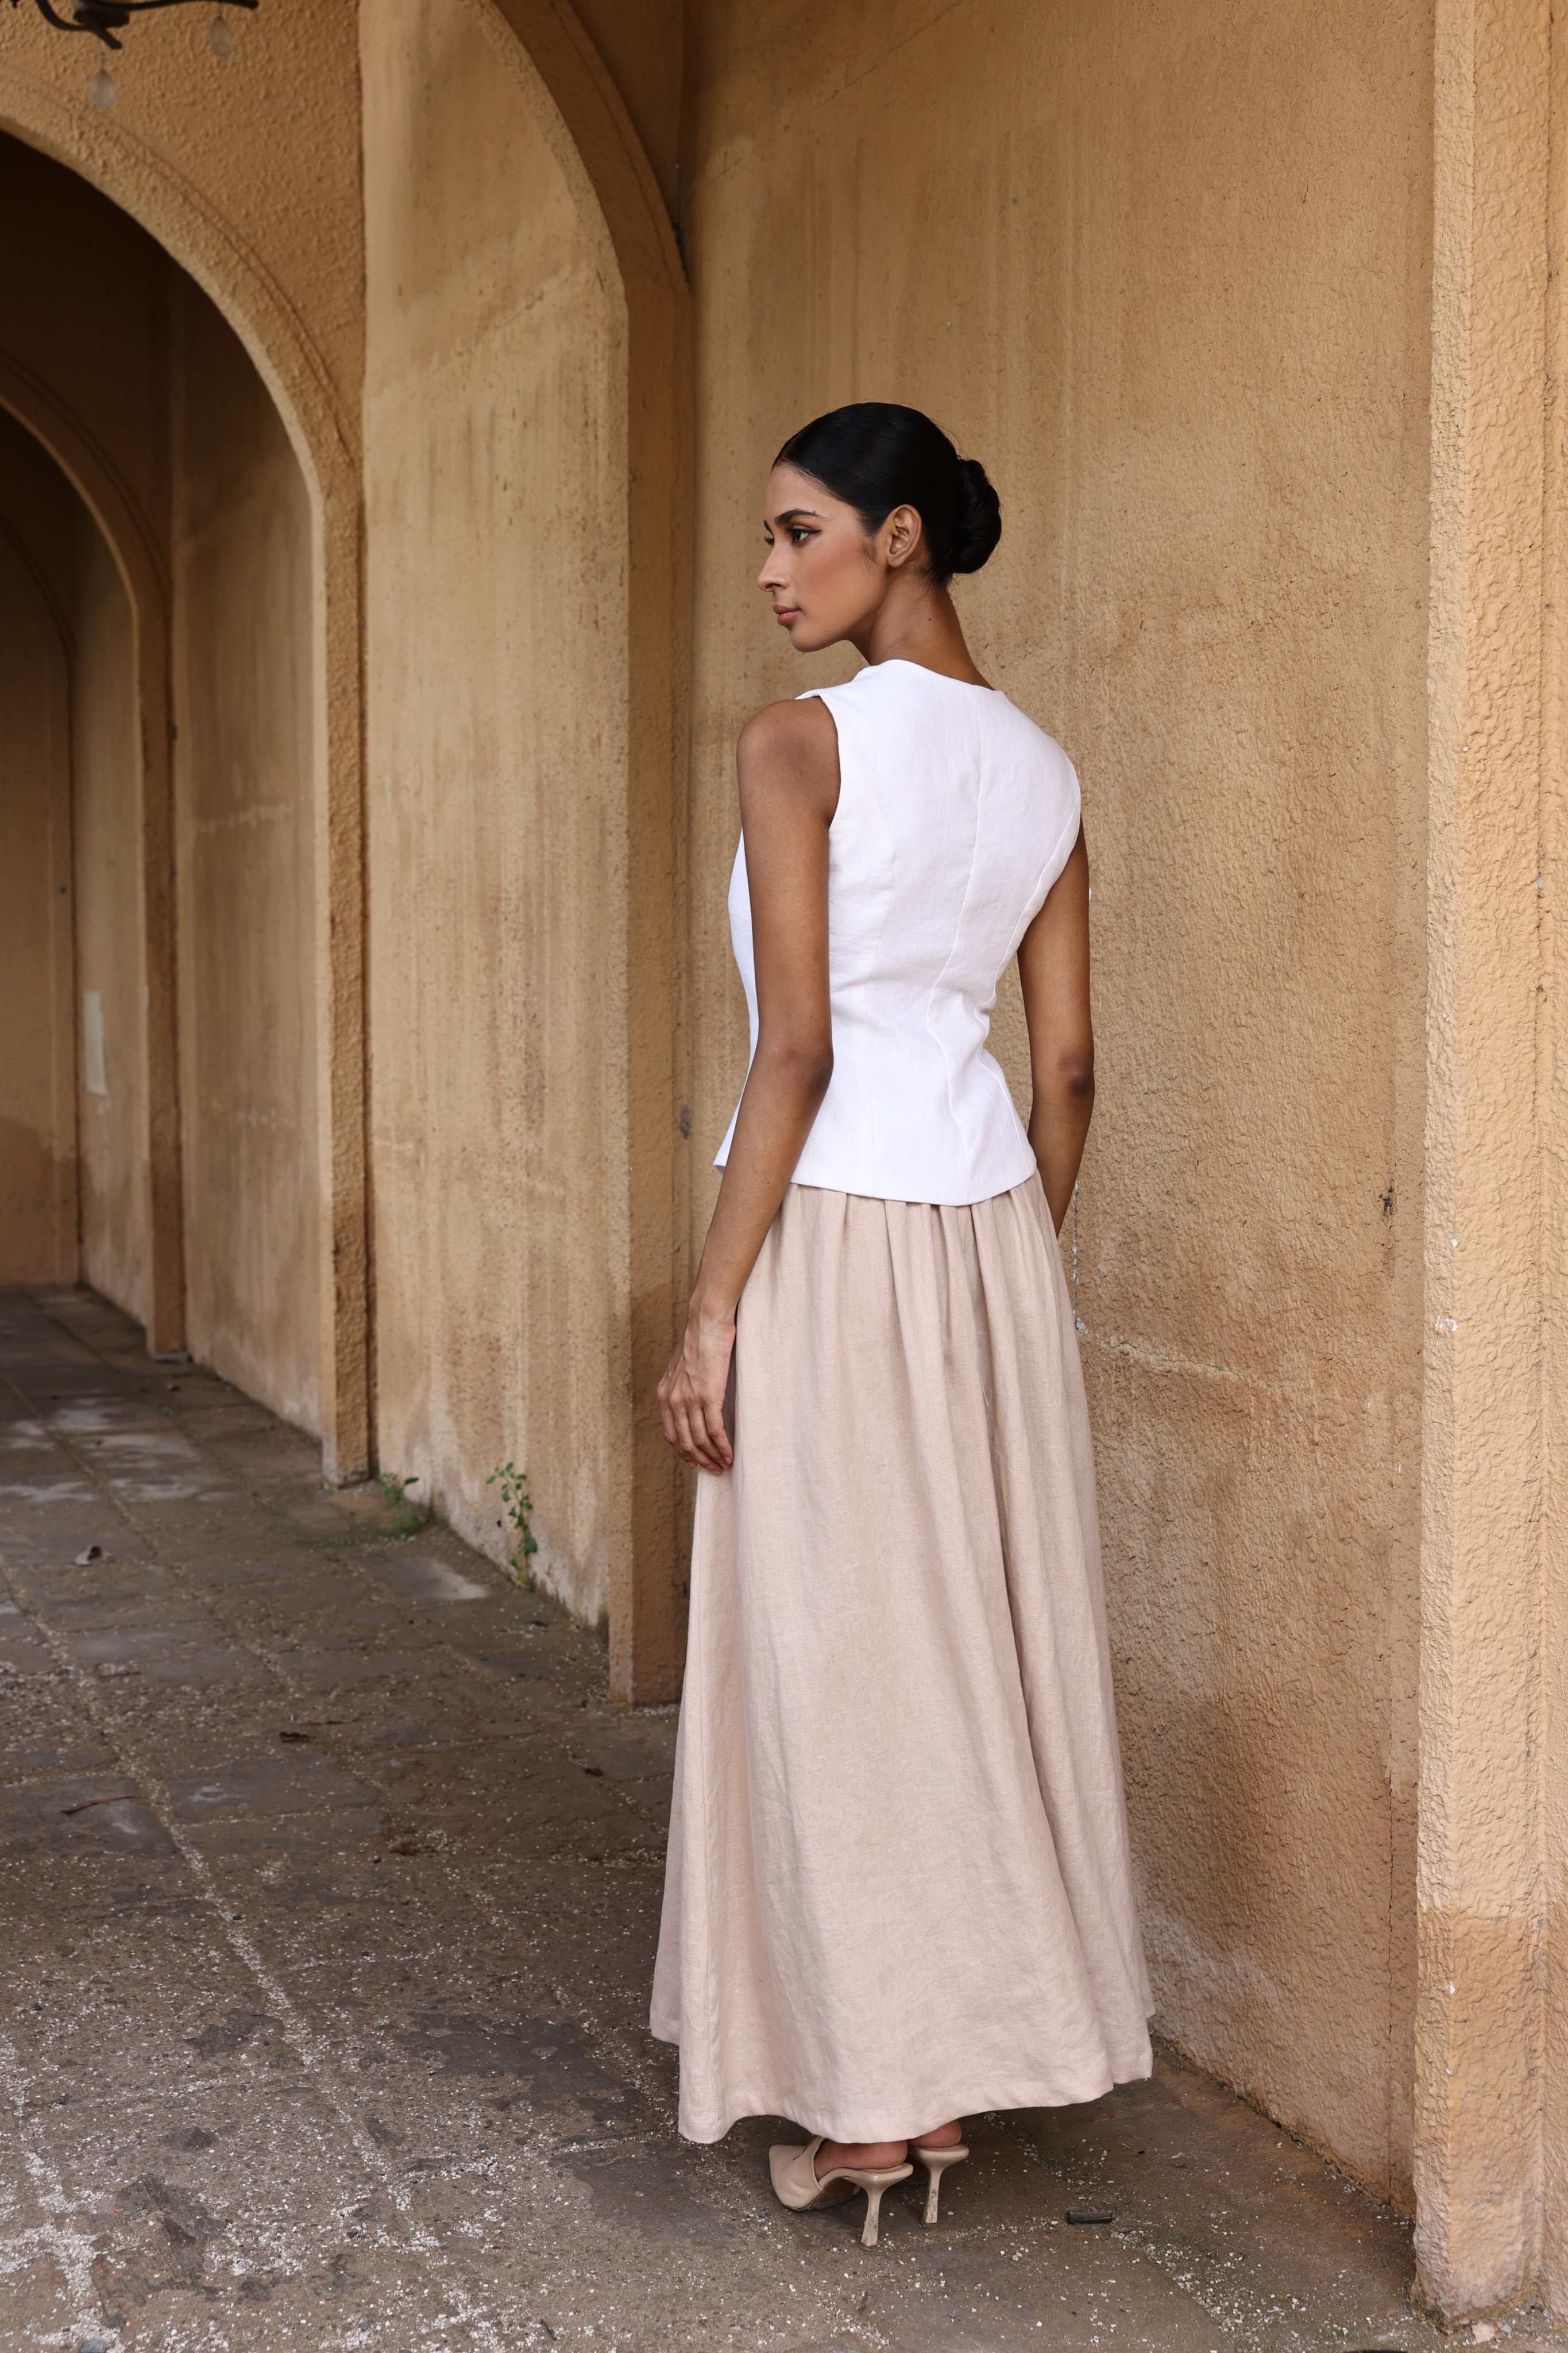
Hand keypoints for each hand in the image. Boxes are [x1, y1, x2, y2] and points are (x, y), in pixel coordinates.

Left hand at [658, 1308, 735, 1473]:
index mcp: (665, 1394)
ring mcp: (690, 1399)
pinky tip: (730, 1454)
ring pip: (699, 1439)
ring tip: (724, 1465)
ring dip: (712, 1457)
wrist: (706, 1322)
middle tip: (713, 1469)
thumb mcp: (682, 1367)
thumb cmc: (699, 1340)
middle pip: (685, 1442)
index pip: (670, 1434)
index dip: (683, 1452)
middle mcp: (673, 1400)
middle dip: (699, 1460)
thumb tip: (693, 1400)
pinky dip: (722, 1446)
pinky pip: (714, 1430)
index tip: (694, 1461)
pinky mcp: (708, 1396)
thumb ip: (682, 1386)